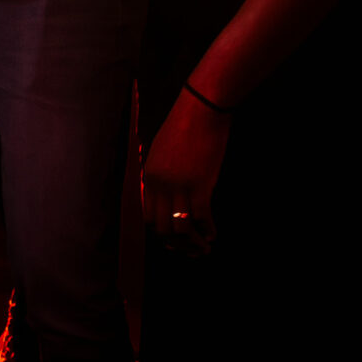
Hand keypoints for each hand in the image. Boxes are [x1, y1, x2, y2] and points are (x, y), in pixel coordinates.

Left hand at [142, 92, 232, 251]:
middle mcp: (161, 184)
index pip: (148, 216)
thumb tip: (167, 194)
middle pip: (162, 227)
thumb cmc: (185, 126)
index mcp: (150, 176)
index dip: (160, 234)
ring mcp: (180, 185)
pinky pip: (202, 218)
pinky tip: (213, 235)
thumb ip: (162, 173)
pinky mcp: (201, 184)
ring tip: (204, 248)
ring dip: (193, 243)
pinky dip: (208, 230)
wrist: (202, 109)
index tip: (173, 242)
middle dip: (176, 244)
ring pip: (181, 227)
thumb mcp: (163, 151)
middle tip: (190, 251)